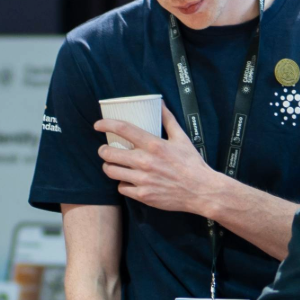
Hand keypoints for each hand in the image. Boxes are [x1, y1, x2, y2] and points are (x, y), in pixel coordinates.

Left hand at [95, 104, 222, 216]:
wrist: (201, 191)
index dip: (106, 124)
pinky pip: (121, 188)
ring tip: (113, 165)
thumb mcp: (181, 138)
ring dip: (109, 167)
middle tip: (105, 150)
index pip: (123, 129)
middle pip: (109, 153)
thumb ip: (168, 120)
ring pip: (111, 171)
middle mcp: (145, 162)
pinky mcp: (143, 195)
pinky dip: (122, 184)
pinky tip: (127, 180)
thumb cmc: (192, 164)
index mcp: (154, 145)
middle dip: (103, 150)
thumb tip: (160, 103)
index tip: (98, 125)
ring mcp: (143, 180)